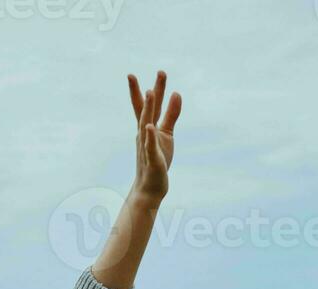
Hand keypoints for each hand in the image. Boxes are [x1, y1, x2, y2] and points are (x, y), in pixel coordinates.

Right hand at [126, 71, 180, 205]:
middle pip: (145, 109)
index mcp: (148, 127)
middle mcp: (144, 134)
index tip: (161, 72)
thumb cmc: (158, 159)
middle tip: (140, 74)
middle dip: (146, 92)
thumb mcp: (167, 133)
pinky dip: (149, 136)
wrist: (150, 187)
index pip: (150, 105)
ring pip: (146, 124)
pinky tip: (150, 127)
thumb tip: (177, 93)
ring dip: (148, 108)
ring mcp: (147, 145)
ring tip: (150, 92)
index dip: (155, 88)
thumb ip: (171, 114)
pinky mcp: (152, 159)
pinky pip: (150, 146)